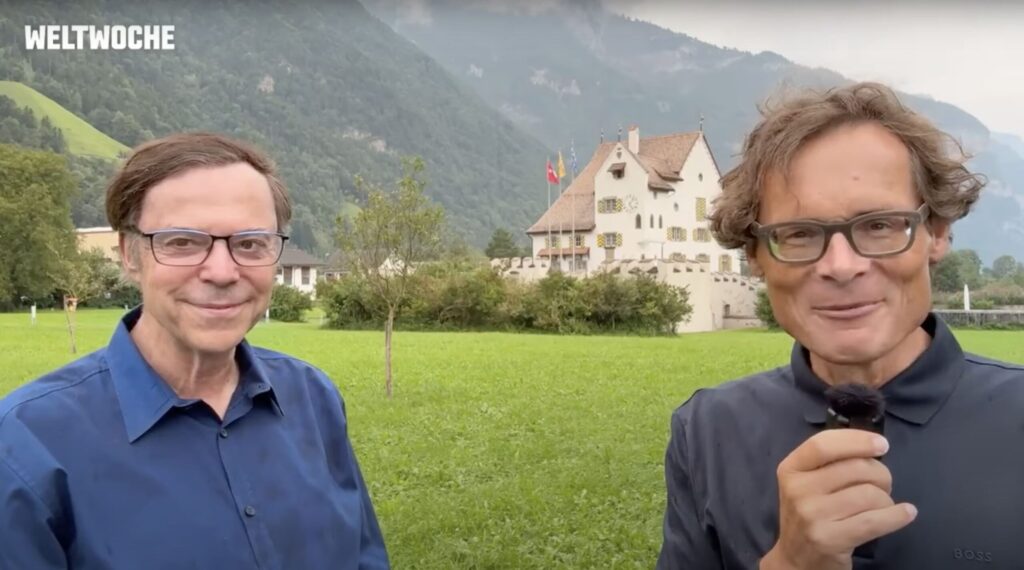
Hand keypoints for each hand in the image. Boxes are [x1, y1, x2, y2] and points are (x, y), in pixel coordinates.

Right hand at [759, 430, 916, 569]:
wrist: (797, 559)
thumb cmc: (810, 513)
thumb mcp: (806, 482)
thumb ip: (829, 461)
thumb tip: (872, 445)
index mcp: (791, 469)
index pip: (823, 444)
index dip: (856, 440)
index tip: (882, 445)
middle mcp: (797, 490)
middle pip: (854, 468)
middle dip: (880, 474)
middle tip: (883, 484)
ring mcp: (812, 515)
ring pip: (869, 494)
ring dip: (886, 499)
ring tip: (882, 504)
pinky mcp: (829, 539)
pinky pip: (875, 521)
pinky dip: (897, 516)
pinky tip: (906, 513)